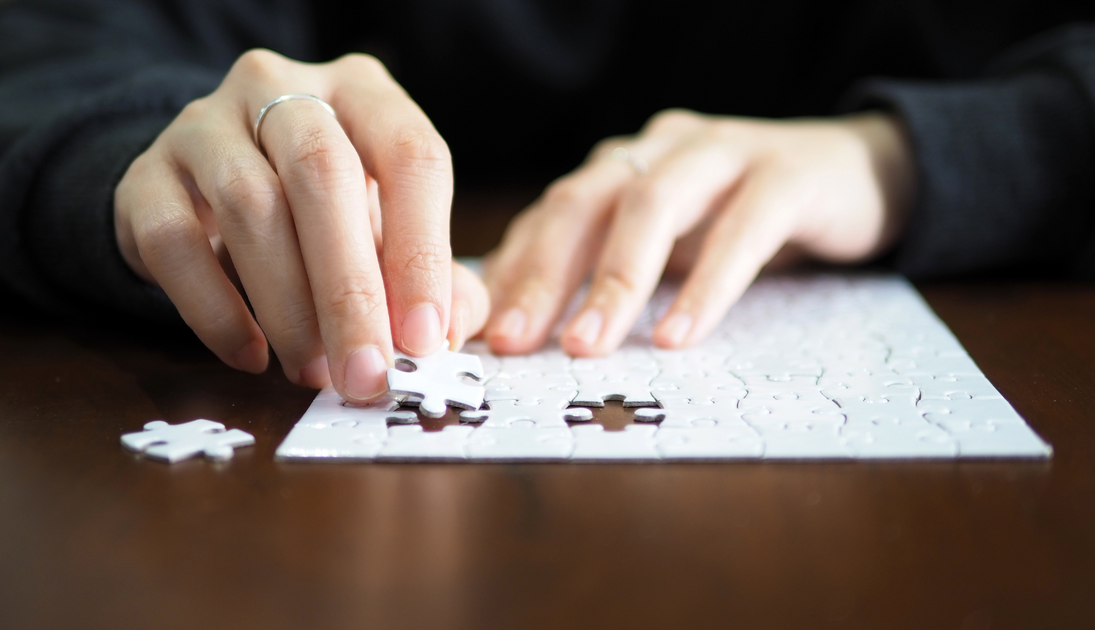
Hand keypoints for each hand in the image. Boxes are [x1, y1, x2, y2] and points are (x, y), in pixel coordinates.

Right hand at [114, 50, 488, 400]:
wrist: (209, 194)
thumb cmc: (323, 217)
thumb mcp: (388, 233)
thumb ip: (432, 277)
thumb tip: (447, 331)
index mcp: (363, 92)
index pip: (411, 156)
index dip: (423, 252)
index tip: (425, 339)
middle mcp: (283, 88)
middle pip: (324, 176)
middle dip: (351, 291)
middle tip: (366, 373)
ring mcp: (205, 124)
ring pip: (249, 206)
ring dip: (288, 308)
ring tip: (313, 371)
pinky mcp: (145, 175)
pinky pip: (173, 242)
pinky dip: (215, 311)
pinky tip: (250, 355)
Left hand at [483, 110, 914, 355]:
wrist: (856, 174)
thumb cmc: (742, 221)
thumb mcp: (668, 246)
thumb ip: (607, 270)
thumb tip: (523, 325)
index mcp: (624, 166)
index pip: (551, 215)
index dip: (513, 272)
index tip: (482, 336)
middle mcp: (660, 150)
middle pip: (583, 201)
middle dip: (543, 275)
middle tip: (516, 343)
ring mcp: (723, 153)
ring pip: (652, 206)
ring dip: (614, 280)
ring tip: (587, 346)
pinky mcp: (786, 175)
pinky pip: (741, 229)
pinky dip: (705, 285)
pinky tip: (679, 335)